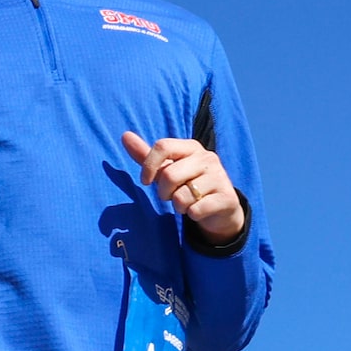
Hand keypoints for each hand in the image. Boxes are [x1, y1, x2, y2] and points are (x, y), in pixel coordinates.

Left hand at [121, 132, 246, 242]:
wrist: (220, 208)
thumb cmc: (187, 185)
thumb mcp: (167, 169)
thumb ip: (146, 155)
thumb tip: (125, 135)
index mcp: (191, 147)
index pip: (163, 146)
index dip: (148, 166)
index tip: (145, 180)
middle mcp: (207, 158)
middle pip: (169, 175)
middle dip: (164, 192)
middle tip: (172, 196)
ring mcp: (219, 177)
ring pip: (182, 196)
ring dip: (179, 206)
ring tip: (188, 203)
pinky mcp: (226, 197)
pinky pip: (195, 210)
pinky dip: (192, 215)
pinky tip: (200, 210)